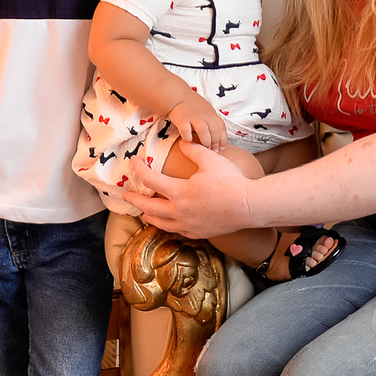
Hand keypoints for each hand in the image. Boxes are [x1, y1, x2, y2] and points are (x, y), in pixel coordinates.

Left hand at [128, 144, 254, 238]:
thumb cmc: (231, 181)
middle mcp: (179, 211)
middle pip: (148, 207)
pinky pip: (175, 230)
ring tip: (144, 213)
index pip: (150, 180)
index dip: (139, 169)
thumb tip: (183, 143)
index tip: (134, 162)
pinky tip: (168, 222)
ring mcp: (187, 224)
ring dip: (149, 216)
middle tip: (127, 195)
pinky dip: (167, 225)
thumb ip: (194, 150)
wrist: (249, 207)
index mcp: (179, 192)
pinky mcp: (197, 233)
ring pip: (160, 223)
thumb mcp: (211, 160)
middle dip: (135, 200)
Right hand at [167, 94, 227, 150]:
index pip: (222, 127)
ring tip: (204, 148)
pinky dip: (188, 138)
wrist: (177, 96)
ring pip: (203, 131)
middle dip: (215, 143)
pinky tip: (189, 141)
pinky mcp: (182, 120)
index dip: (223, 139)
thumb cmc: (193, 106)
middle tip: (212, 151)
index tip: (221, 147)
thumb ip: (213, 122)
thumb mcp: (207, 111)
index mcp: (211, 114)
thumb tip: (220, 139)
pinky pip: (186, 132)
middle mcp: (204, 115)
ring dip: (205, 141)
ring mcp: (193, 117)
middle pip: (214, 130)